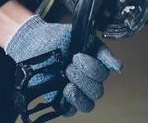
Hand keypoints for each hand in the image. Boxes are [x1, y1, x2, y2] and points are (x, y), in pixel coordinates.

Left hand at [5, 15, 121, 116]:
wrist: (30, 40)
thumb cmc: (54, 37)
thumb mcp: (79, 36)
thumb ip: (99, 50)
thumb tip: (117, 66)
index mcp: (92, 65)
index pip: (103, 75)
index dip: (92, 68)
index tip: (77, 56)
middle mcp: (84, 80)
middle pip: (97, 91)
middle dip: (83, 78)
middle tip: (69, 67)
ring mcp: (72, 90)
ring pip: (88, 104)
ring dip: (79, 93)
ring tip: (66, 81)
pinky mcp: (59, 99)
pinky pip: (70, 111)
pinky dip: (70, 104)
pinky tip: (63, 91)